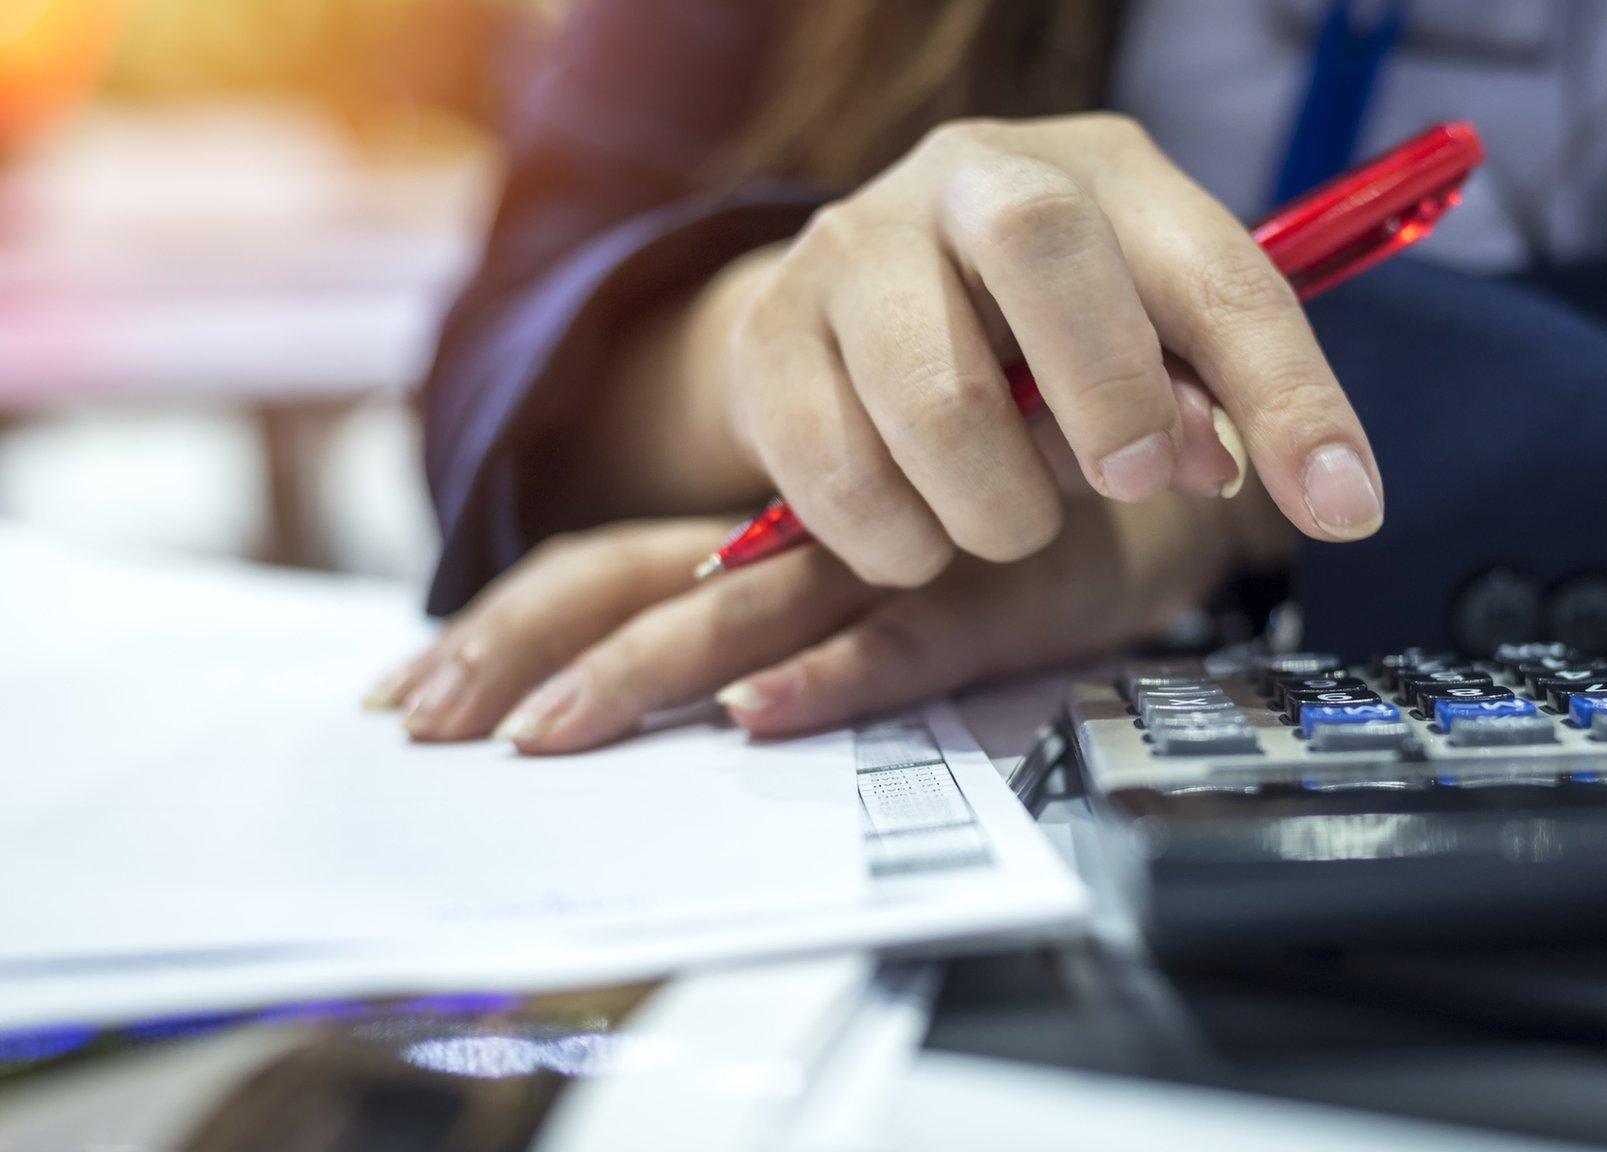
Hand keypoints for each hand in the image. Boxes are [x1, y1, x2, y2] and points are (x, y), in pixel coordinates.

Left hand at [367, 494, 1278, 750]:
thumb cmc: (1005, 520)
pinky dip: (829, 676)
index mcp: (764, 521)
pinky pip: (901, 640)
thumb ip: (784, 601)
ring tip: (549, 736)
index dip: (505, 619)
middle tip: (427, 727)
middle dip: (523, 649)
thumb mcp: (879, 554)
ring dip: (643, 672)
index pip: (606, 558)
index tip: (412, 692)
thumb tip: (673, 696)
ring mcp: (896, 561)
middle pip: (635, 575)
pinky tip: (761, 714)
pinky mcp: (991, 599)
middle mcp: (809, 531)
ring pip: (747, 609)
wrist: (1164, 477)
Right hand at [568, 113, 1382, 581]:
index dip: (1291, 396)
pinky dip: (897, 540)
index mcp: (1102, 173)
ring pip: (931, 393)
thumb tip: (1272, 482)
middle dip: (1107, 392)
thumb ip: (1213, 406)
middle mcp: (970, 177)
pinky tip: (919, 530)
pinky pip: (834, 473)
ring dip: (996, 507)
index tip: (1343, 508)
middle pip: (1041, 245)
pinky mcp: (766, 334)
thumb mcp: (1147, 349)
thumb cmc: (1037, 334)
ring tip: (1009, 520)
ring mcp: (852, 246)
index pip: (1218, 271)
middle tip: (1124, 482)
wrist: (863, 308)